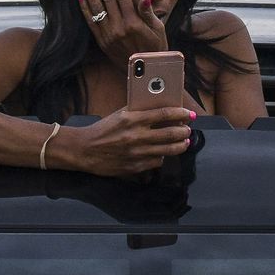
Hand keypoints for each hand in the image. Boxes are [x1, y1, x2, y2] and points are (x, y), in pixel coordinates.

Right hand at [66, 106, 196, 177]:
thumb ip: (139, 111)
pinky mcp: (135, 167)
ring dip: (180, 145)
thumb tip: (160, 107)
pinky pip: (157, 162)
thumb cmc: (103, 130)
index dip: (180, 114)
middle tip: (188, 130)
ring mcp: (137, 153)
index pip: (164, 114)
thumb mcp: (120, 114)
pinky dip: (162, 157)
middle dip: (184, 131)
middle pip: (171, 133)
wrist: (85, 150)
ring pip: (168, 150)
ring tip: (184, 142)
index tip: (189, 114)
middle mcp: (137, 136)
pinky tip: (163, 153)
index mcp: (132, 119)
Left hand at [78, 0, 167, 62]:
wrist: (146, 71)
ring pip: (96, 8)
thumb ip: (149, 13)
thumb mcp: (158, 30)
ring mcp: (108, 35)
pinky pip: (91, 23)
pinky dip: (84, 9)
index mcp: (133, 23)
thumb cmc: (156, 48)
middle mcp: (118, 28)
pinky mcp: (102, 42)